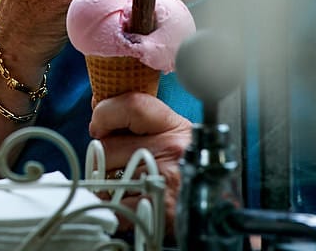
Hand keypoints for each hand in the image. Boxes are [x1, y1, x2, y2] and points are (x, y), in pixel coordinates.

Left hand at [90, 92, 192, 237]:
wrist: (216, 209)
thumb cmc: (192, 171)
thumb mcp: (177, 138)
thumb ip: (144, 126)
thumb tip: (101, 122)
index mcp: (175, 127)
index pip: (131, 106)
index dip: (105, 113)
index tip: (99, 125)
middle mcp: (171, 150)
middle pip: (108, 146)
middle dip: (103, 158)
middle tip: (115, 165)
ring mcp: (164, 180)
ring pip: (106, 177)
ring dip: (106, 184)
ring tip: (124, 185)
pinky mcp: (158, 209)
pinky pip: (115, 204)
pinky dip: (113, 206)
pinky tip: (123, 203)